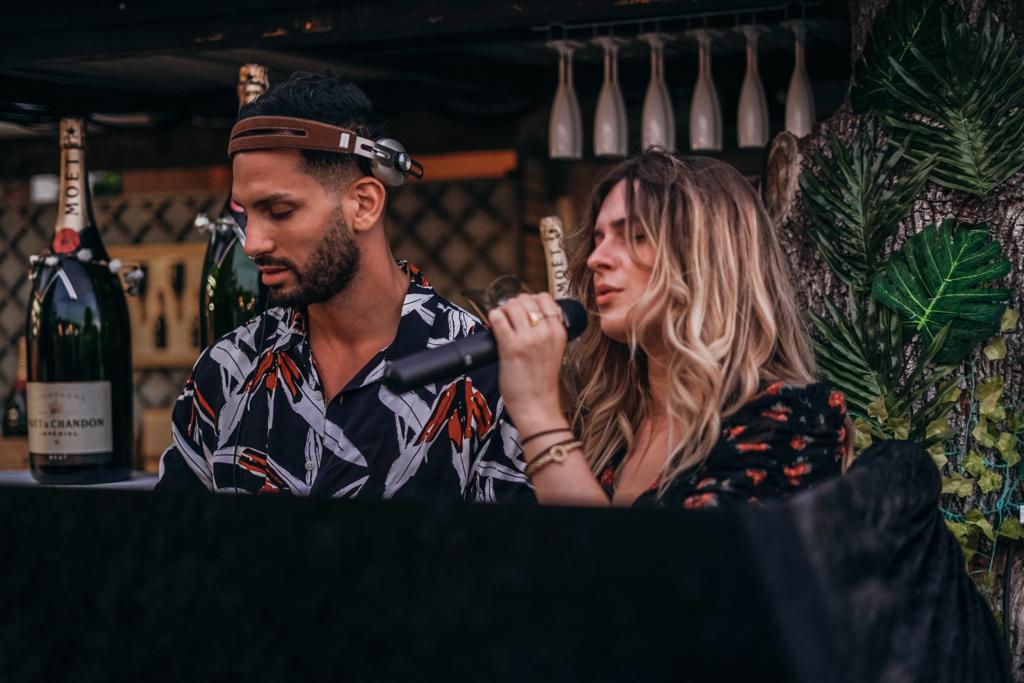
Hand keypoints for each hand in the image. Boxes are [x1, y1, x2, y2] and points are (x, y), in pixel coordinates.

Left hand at [487, 293, 567, 430]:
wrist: (537, 406)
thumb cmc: (542, 382)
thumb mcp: (555, 351)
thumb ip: (547, 332)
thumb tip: (529, 314)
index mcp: (559, 332)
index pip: (545, 298)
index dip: (531, 300)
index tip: (525, 310)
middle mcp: (545, 332)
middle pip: (526, 300)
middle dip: (515, 305)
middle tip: (510, 317)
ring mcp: (528, 339)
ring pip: (512, 306)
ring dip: (504, 310)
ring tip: (502, 322)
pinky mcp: (510, 347)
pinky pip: (498, 318)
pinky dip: (494, 317)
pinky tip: (494, 326)